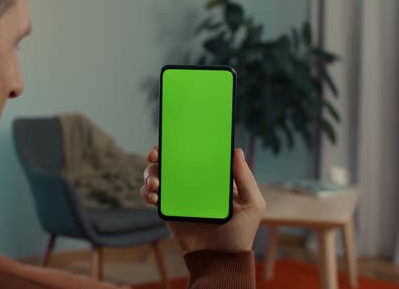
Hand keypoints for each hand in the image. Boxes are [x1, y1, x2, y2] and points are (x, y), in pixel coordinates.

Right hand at [141, 146, 265, 252]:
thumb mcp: (252, 204)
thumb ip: (245, 178)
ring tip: (154, 185)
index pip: (194, 153)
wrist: (220, 258)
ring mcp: (179, 195)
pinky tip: (152, 197)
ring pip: (157, 176)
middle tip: (153, 156)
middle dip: (157, 155)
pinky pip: (151, 196)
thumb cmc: (240, 232)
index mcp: (211, 176)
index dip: (180, 143)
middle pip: (170, 161)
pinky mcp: (168, 209)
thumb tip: (236, 151)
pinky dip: (146, 193)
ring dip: (149, 175)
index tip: (171, 140)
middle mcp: (193, 182)